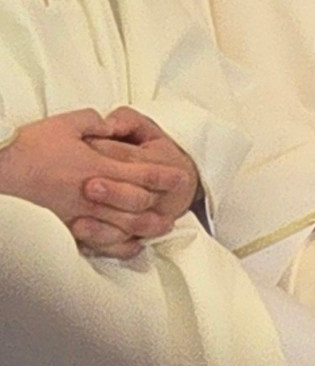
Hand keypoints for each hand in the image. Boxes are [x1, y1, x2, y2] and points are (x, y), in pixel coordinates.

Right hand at [0, 106, 182, 253]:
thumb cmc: (29, 148)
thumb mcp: (64, 124)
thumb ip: (94, 122)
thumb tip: (112, 125)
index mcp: (97, 166)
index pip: (142, 173)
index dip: (164, 175)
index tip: (181, 176)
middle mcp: (94, 195)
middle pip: (139, 203)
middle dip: (161, 202)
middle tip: (177, 203)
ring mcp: (82, 215)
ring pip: (125, 226)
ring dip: (148, 227)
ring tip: (162, 226)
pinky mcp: (69, 229)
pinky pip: (102, 243)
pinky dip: (122, 246)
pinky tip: (132, 245)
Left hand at [83, 107, 199, 236]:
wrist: (182, 183)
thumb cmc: (155, 152)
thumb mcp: (146, 129)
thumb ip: (127, 120)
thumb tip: (108, 123)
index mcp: (162, 163)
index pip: (133, 159)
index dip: (109, 154)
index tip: (85, 149)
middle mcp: (158, 194)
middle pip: (136, 196)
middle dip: (113, 192)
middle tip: (87, 186)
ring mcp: (150, 217)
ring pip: (133, 225)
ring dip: (106, 224)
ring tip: (80, 221)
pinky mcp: (137, 235)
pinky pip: (124, 245)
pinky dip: (106, 243)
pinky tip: (85, 239)